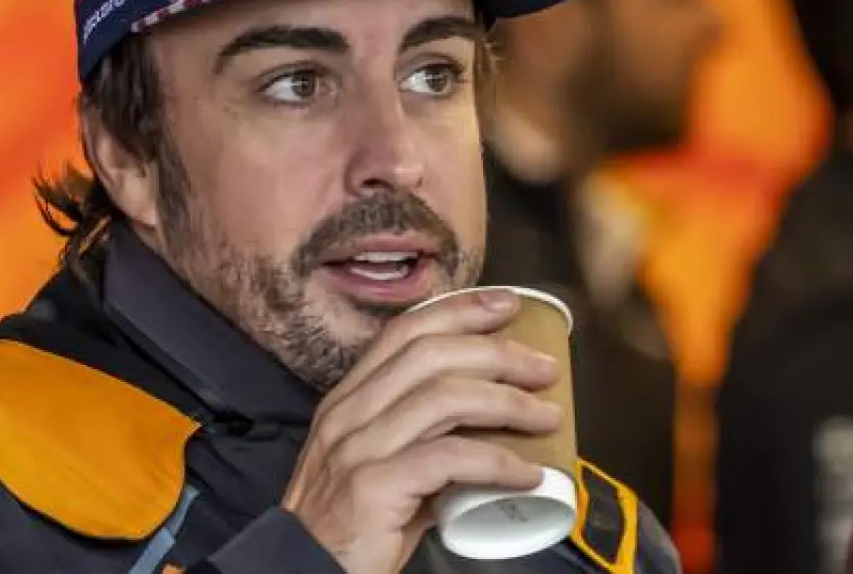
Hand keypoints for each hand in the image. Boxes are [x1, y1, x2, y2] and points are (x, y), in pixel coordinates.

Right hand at [281, 290, 563, 572]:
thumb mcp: (380, 468)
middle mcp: (348, 413)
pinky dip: (497, 461)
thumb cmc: (350, 526)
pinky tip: (528, 473)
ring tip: (548, 417)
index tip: (508, 305)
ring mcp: (357, 448)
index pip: (405, 331)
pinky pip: (449, 459)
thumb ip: (425, 446)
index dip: (460, 310)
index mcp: (348, 398)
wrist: (304, 572)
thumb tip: (489, 439)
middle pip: (431, 355)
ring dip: (507, 402)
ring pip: (444, 398)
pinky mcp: (372, 488)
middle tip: (545, 369)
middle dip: (497, 353)